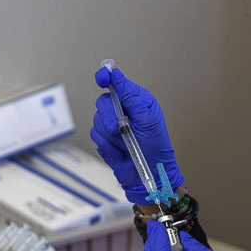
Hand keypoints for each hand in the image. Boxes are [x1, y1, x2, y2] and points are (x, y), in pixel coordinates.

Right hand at [90, 67, 183, 203]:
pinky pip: (96, 135)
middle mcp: (122, 110)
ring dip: (111, 135)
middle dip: (110, 118)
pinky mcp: (104, 139)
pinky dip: (108, 145)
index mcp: (135, 101)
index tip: (102, 79)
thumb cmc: (155, 147)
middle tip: (121, 129)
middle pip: (102, 102)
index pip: (115, 82)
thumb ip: (130, 95)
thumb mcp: (146, 118)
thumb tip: (116, 75)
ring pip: (97, 120)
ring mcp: (112, 125)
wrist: (149, 175)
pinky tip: (120, 150)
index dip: (106, 78)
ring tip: (126, 143)